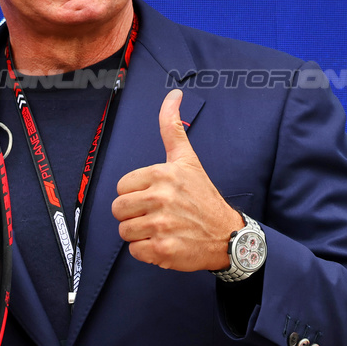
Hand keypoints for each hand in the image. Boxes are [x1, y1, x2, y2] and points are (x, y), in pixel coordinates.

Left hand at [112, 89, 240, 271]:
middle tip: (155, 215)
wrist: (228, 235)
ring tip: (161, 229)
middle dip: (133, 215)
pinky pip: (134, 251)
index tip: (154, 196)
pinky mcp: (163, 249)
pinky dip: (146, 251)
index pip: (122, 187)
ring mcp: (162, 225)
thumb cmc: (203, 197)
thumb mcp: (187, 159)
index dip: (135, 194)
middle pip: (118, 209)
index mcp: (162, 174)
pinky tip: (164, 243)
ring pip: (124, 231)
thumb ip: (172, 127)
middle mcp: (161, 198)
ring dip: (139, 234)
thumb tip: (173, 94)